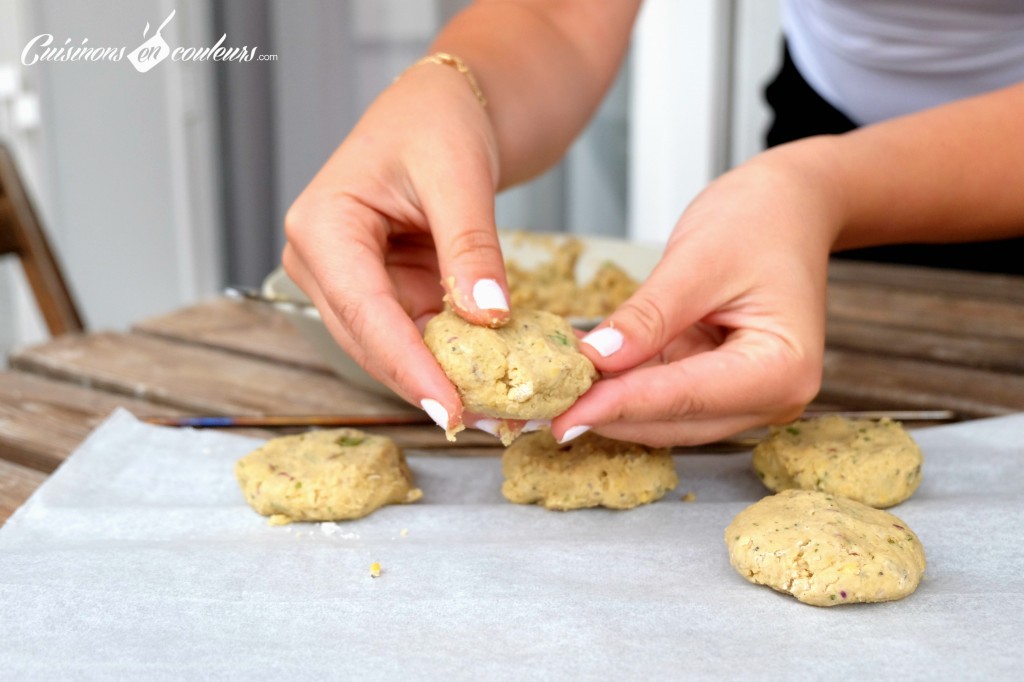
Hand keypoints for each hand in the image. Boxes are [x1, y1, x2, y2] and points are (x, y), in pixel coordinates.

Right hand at [282, 64, 510, 433]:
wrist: (444, 108)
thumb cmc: (439, 122)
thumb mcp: (460, 176)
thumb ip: (471, 247)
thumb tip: (488, 317)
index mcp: (322, 226)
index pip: (365, 311)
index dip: (409, 365)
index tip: (450, 410)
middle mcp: (323, 262)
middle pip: (372, 342)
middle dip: (429, 383)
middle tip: (487, 422)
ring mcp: (350, 282)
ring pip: (394, 348)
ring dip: (443, 378)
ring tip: (497, 411)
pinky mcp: (383, 292)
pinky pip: (416, 335)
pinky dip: (452, 358)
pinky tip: (490, 379)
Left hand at [553, 140, 843, 445]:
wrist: (792, 206)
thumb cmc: (761, 219)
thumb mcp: (698, 260)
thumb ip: (649, 316)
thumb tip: (599, 360)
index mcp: (780, 369)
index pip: (683, 397)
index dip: (617, 406)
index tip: (561, 414)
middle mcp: (771, 397)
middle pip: (672, 419)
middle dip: (605, 412)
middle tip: (538, 405)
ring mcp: (746, 396)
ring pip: (663, 416)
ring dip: (609, 403)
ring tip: (550, 388)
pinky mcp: (721, 386)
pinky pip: (663, 394)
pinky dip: (623, 384)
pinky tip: (580, 371)